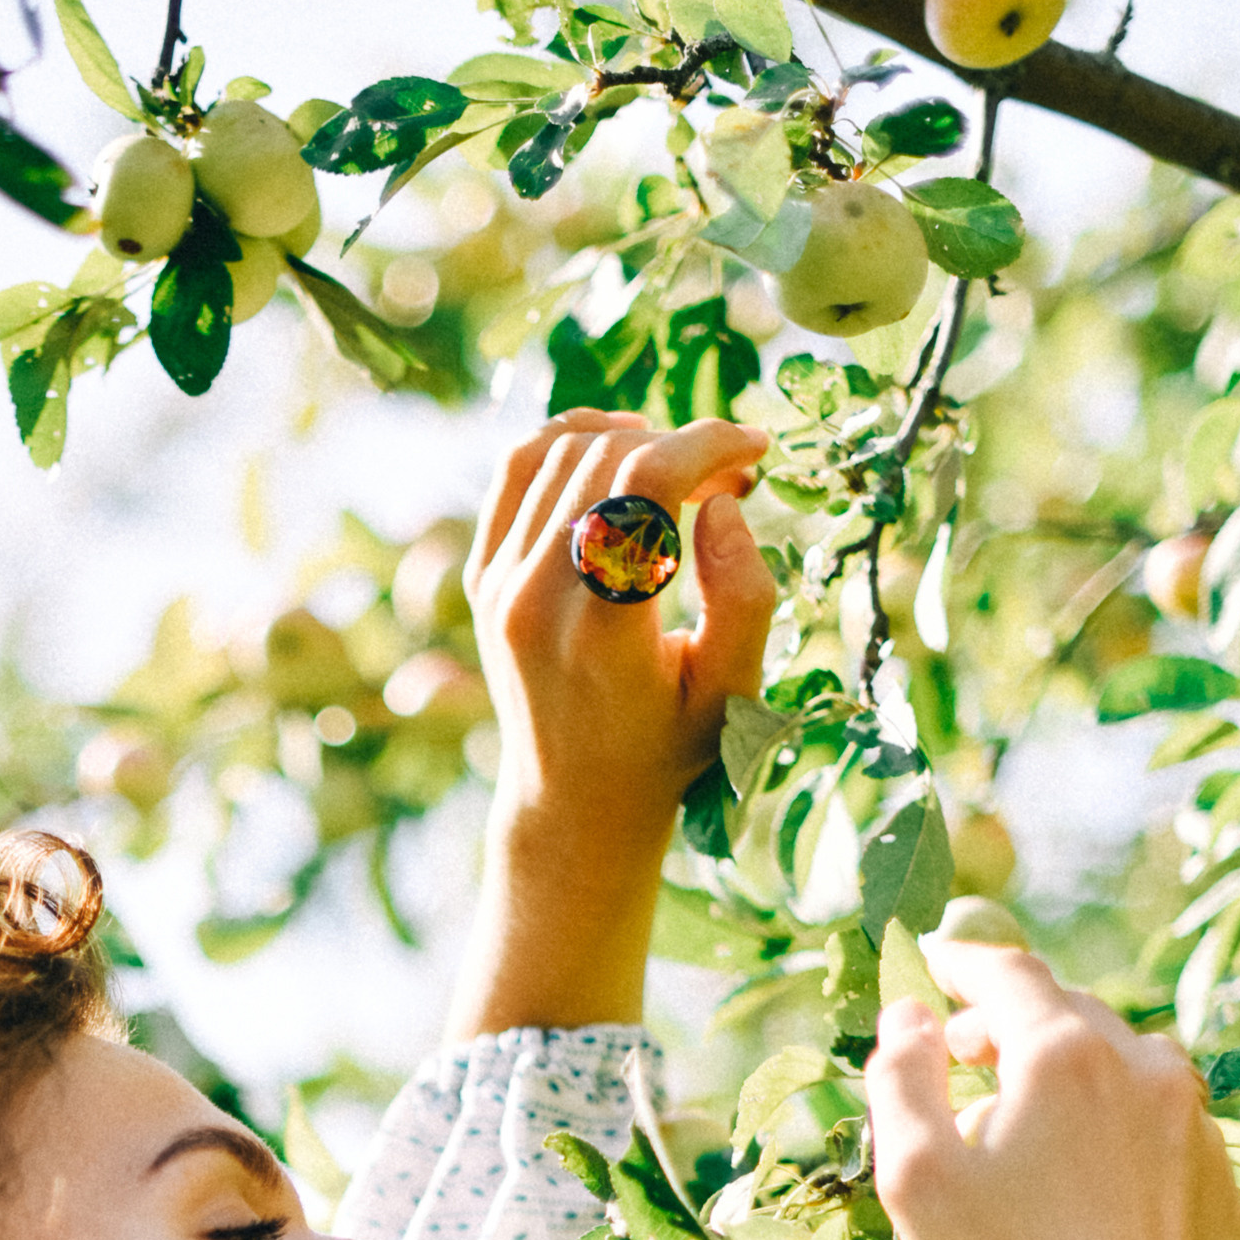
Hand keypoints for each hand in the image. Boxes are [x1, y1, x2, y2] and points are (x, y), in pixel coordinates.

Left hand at [449, 410, 774, 1036]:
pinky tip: (618, 455)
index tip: (756, 450)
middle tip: (729, 475)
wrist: (573, 802)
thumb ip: (744, 596)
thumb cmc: (667, 749)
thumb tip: (721, 502)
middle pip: (608, 458)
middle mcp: (535, 601)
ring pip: (561, 450)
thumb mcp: (731, 691)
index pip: (644, 484)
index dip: (709, 444)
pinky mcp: (483, 577)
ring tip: (682, 470)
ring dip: (632, 437)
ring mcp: (498, 586)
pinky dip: (571, 440)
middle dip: (682, 443)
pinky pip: (518, 469)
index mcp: (602, 632)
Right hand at [868, 939, 1239, 1239]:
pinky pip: (1153, 1124)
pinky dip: (1110, 1126)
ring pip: (1119, 1065)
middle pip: (1065, 1012)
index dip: (958, 963)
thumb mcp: (915, 1175)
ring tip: (1022, 1123)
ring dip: (1065, 1072)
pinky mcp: (1214, 1175)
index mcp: (1061, 1054)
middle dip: (1008, 1022)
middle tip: (961, 1054)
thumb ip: (901, 1076)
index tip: (928, 964)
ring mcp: (1189, 1121)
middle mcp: (1141, 1066)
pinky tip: (1078, 1183)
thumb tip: (907, 1014)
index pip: (1006, 973)